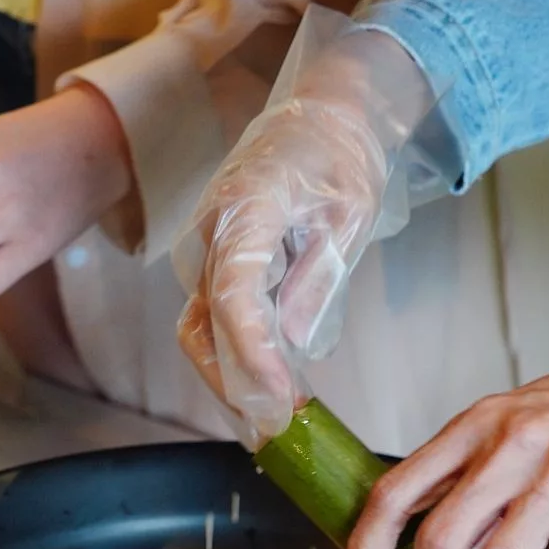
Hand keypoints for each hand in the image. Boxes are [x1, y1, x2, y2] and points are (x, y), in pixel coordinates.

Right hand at [174, 29, 432, 446]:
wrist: (321, 116)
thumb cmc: (341, 156)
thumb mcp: (349, 213)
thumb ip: (318, 277)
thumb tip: (293, 341)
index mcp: (244, 210)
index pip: (234, 297)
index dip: (253, 355)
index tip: (281, 397)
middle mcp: (210, 233)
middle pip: (201, 326)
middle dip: (233, 385)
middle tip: (276, 432)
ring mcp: (206, 250)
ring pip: (199, 331)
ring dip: (230, 380)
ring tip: (274, 423)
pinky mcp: (214, 263)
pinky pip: (213, 320)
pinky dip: (235, 359)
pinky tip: (268, 390)